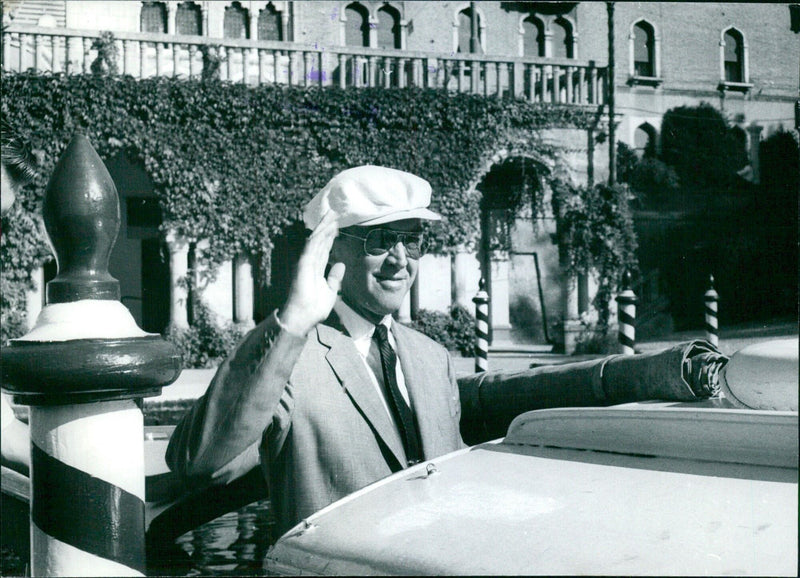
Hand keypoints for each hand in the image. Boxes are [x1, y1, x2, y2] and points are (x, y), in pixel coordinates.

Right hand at [279, 211, 344, 335]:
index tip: (338, 226)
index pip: (325, 248)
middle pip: (320, 240)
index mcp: (317, 269)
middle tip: (336, 213)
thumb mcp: (331, 291)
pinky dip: (319, 235)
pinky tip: (326, 226)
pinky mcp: (304, 263)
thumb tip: (340, 264)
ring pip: (316, 239)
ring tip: (332, 214)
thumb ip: (335, 278)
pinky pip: (312, 246)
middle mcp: (311, 262)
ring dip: (324, 226)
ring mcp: (306, 261)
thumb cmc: (314, 307)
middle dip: (328, 226)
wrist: (303, 317)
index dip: (331, 237)